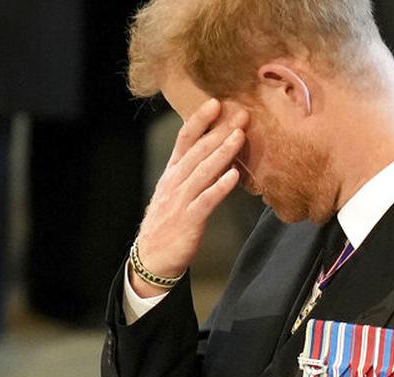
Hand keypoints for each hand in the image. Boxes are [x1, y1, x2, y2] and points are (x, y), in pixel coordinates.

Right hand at [131, 98, 248, 296]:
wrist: (152, 257)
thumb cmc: (169, 223)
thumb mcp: (177, 192)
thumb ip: (194, 172)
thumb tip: (217, 153)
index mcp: (172, 173)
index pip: (184, 139)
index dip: (200, 120)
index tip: (216, 102)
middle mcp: (175, 182)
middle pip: (198, 151)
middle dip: (219, 131)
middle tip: (240, 114)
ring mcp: (180, 200)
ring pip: (203, 171)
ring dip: (222, 152)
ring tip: (240, 136)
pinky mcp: (189, 220)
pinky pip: (206, 200)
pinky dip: (220, 187)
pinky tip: (234, 176)